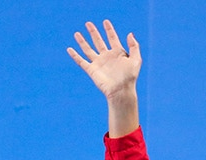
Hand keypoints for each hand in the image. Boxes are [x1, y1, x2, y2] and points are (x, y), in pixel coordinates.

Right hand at [67, 19, 140, 136]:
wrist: (121, 91)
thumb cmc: (130, 77)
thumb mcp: (136, 60)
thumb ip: (134, 46)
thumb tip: (130, 34)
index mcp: (118, 53)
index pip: (112, 38)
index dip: (109, 30)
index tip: (105, 22)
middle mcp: (107, 57)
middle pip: (98, 41)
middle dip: (94, 32)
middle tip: (88, 23)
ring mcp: (99, 63)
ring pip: (88, 49)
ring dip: (82, 41)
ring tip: (77, 33)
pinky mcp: (92, 70)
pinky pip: (81, 61)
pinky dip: (75, 56)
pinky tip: (69, 49)